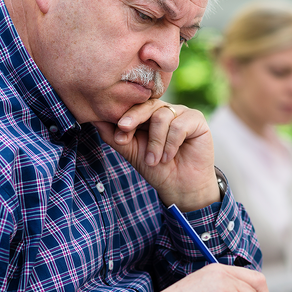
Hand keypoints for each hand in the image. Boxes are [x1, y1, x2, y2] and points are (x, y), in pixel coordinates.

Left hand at [93, 99, 219, 211]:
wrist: (181, 186)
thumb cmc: (157, 169)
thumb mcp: (132, 153)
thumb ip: (115, 137)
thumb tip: (94, 120)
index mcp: (149, 115)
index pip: (135, 106)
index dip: (125, 117)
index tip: (119, 134)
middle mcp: (165, 110)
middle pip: (148, 104)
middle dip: (134, 118)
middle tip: (124, 130)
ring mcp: (182, 114)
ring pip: (162, 116)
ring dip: (155, 142)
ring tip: (154, 160)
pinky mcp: (197, 120)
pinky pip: (179, 125)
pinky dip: (171, 143)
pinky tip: (168, 157)